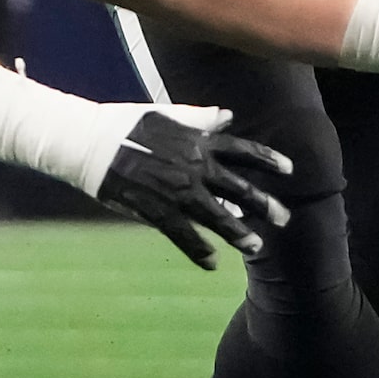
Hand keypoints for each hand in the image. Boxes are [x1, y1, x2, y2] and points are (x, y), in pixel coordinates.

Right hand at [94, 104, 291, 268]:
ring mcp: (176, 190)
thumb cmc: (126, 125)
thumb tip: (227, 115)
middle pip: (238, 188)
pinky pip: (183, 235)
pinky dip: (199, 250)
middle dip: (264, 205)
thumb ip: (200, 117)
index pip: (242, 151)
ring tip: (257, 247)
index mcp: (198, 141)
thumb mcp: (168, 114)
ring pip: (217, 216)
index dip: (267, 160)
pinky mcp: (156, 210)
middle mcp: (194, 166)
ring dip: (239, 233)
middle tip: (285, 218)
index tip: (289, 170)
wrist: (90, 142)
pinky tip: (213, 263)